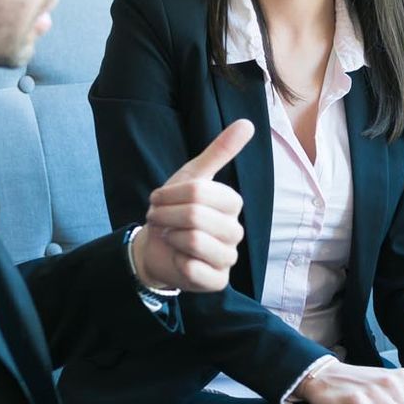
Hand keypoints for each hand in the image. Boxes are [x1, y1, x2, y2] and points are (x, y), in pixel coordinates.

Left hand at [132, 120, 252, 291]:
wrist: (155, 247)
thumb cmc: (174, 210)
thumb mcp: (191, 177)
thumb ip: (219, 151)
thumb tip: (248, 122)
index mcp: (232, 203)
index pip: (198, 192)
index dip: (170, 194)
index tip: (160, 199)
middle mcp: (235, 230)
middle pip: (195, 216)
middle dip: (166, 216)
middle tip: (159, 219)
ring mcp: (228, 258)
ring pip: (195, 241)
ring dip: (170, 237)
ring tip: (168, 236)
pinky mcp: (218, 281)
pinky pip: (195, 269)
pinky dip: (177, 262)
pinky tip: (178, 259)